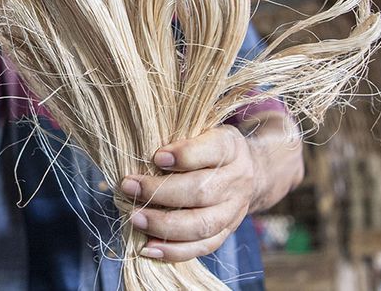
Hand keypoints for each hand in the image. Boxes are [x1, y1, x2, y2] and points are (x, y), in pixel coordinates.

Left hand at [120, 125, 253, 261]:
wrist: (251, 170)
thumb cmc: (209, 145)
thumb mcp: (201, 129)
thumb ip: (178, 136)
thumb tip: (141, 148)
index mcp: (231, 147)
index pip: (213, 150)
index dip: (185, 155)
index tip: (156, 157)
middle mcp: (237, 179)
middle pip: (201, 191)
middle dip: (160, 192)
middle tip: (129, 187)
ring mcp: (235, 210)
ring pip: (201, 224)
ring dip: (164, 225)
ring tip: (135, 218)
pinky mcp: (227, 232)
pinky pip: (203, 247)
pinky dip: (174, 251)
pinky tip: (148, 247)